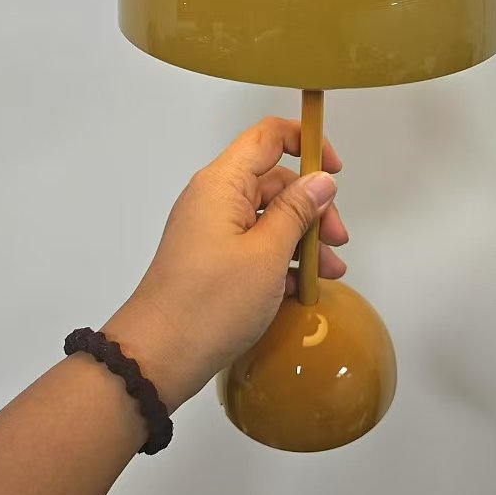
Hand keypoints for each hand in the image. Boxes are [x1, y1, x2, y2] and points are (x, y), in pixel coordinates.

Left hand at [104, 117, 346, 411]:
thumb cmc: (209, 303)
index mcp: (222, 184)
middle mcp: (215, 199)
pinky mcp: (213, 261)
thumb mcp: (267, 254)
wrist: (158, 358)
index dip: (306, 142)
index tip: (334, 171)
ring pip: (269, 218)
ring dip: (303, 239)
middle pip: (275, 182)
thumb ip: (297, 211)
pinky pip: (256, 246)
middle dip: (312, 207)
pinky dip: (282, 260)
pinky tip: (303, 287)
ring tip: (328, 272)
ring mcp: (212, 231)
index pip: (268, 136)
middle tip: (337, 241)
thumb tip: (321, 180)